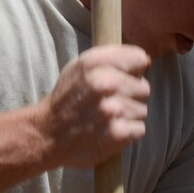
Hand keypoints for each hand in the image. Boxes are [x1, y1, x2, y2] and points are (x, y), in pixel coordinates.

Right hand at [39, 44, 151, 170]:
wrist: (48, 135)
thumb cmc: (67, 100)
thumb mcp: (79, 68)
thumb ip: (110, 59)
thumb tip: (145, 60)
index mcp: (93, 63)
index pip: (138, 57)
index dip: (135, 69)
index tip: (129, 76)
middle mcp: (104, 83)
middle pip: (144, 87)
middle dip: (131, 96)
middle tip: (110, 103)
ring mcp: (112, 109)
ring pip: (142, 110)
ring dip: (129, 116)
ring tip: (107, 119)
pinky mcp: (119, 132)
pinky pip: (139, 129)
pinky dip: (128, 133)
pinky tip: (110, 131)